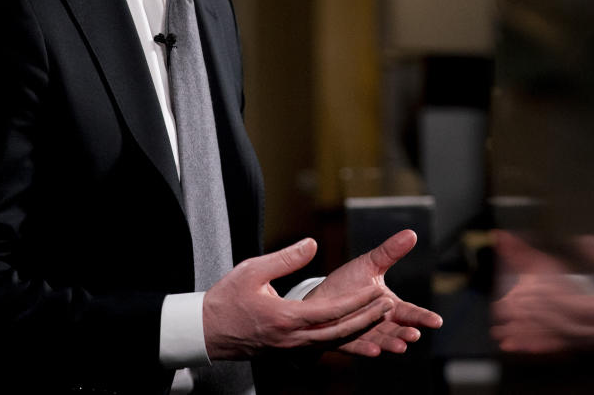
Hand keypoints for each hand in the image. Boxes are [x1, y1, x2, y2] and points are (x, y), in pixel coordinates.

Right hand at [203, 238, 393, 359]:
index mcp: (285, 318)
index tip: (377, 291)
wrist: (204, 331)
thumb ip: (285, 257)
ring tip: (377, 315)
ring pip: (331, 341)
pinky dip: (340, 337)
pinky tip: (353, 327)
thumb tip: (313, 243)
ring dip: (357, 329)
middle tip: (389, 306)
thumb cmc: (226, 298)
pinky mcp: (287, 349)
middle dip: (366, 319)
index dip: (357, 302)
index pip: (331, 311)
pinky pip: (320, 345)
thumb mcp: (253, 270)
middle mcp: (291, 338)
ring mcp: (289, 347)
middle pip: (338, 332)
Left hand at [306, 229, 443, 356]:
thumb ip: (390, 252)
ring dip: (390, 344)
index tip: (437, 321)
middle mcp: (379, 322)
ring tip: (400, 346)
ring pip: (380, 340)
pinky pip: (356, 346)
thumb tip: (412, 233)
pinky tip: (374, 351)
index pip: (410, 312)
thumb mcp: (369, 263)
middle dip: (406, 333)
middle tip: (414, 335)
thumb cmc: (347, 283)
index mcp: (388, 305)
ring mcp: (363, 333)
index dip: (423, 317)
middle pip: (397, 329)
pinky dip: (365, 349)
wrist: (318, 299)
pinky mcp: (344, 341)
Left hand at [492, 230, 593, 352]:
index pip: (579, 309)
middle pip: (569, 328)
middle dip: (536, 319)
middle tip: (508, 310)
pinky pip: (583, 343)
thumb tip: (584, 242)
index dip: (552, 299)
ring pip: (573, 339)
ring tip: (512, 327)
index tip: (529, 289)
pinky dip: (558, 341)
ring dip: (542, 332)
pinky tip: (540, 338)